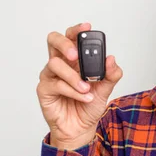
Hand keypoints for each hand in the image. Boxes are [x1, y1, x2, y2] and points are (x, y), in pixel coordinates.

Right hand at [36, 23, 122, 149]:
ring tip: (87, 88)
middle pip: (53, 40)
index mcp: (75, 60)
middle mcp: (61, 64)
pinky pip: (56, 84)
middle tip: (76, 55)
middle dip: (65, 44)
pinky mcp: (45, 90)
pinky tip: (84, 97)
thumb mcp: (105, 89)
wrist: (81, 129)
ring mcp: (50, 76)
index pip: (72, 37)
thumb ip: (111, 74)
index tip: (87, 27)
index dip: (77, 30)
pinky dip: (73, 91)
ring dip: (74, 77)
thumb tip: (111, 59)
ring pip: (55, 64)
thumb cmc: (88, 106)